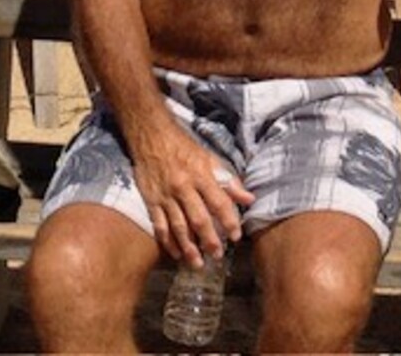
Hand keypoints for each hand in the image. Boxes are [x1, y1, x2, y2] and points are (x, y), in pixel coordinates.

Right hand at [129, 117, 255, 266]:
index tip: (236, 236)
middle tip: (217, 255)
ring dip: (189, 247)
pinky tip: (176, 254)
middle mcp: (184, 187)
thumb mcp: (210, 158)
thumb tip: (249, 198)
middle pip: (198, 219)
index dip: (229, 221)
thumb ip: (229, 180)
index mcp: (201, 175)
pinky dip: (168, 242)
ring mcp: (166, 196)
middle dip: (209, 240)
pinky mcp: (151, 201)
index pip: (219, 202)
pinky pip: (160, 226)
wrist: (152, 137)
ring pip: (178, 227)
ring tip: (198, 263)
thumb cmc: (184, 148)